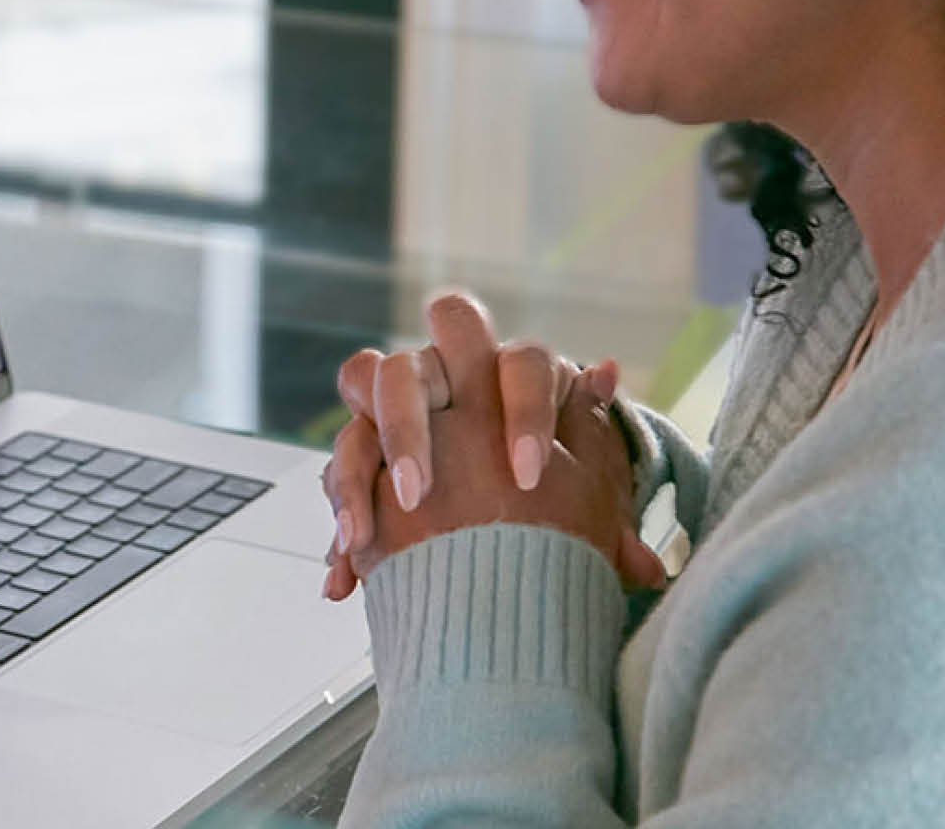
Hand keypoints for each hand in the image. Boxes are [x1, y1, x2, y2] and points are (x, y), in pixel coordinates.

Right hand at [320, 292, 667, 599]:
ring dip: (353, 473)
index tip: (527, 477)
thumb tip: (605, 372)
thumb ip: (599, 454)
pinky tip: (344, 579)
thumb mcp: (588, 505)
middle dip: (405, 424)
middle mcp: (449, 379)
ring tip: (360, 542)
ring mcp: (399, 412)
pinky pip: (340, 473)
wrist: (512, 550)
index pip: (521, 364)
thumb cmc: (557, 515)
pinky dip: (340, 526)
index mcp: (513, 379)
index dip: (524, 411)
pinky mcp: (366, 458)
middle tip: (415, 494)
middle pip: (411, 368)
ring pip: (357, 415)